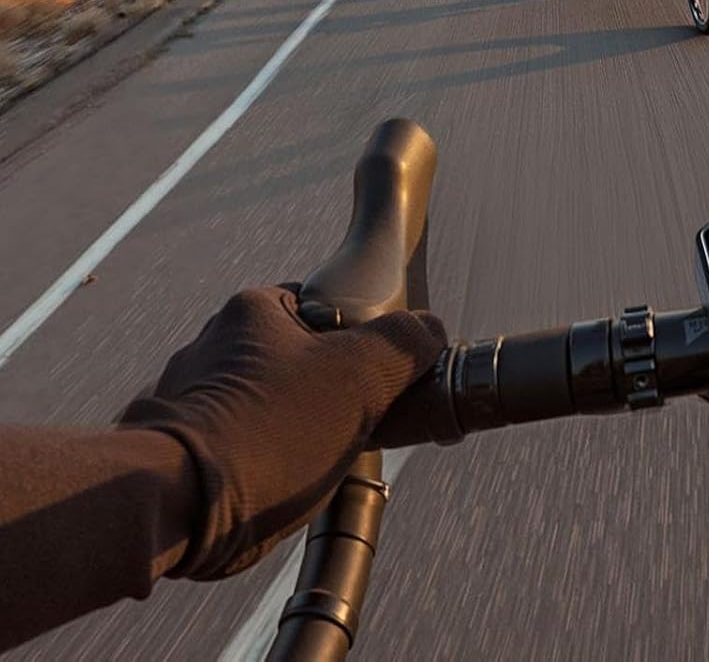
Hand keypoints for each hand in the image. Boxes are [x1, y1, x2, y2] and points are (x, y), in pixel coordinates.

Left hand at [119, 287, 445, 578]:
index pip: (322, 310)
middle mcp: (210, 346)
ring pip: (261, 408)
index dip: (359, 346)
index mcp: (253, 311)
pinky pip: (229, 450)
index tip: (374, 384)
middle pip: (293, 361)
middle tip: (350, 430)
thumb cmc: (266, 432)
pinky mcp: (169, 452)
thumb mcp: (361, 375)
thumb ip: (405, 343)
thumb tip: (428, 332)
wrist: (170, 509)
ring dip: (286, 435)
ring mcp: (183, 399)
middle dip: (324, 397)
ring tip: (308, 470)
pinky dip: (253, 467)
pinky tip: (270, 490)